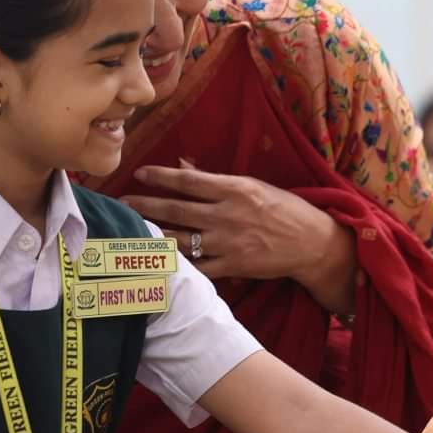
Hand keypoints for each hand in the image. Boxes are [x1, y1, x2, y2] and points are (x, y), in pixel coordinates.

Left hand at [121, 160, 355, 310]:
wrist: (311, 243)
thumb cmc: (282, 209)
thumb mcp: (251, 186)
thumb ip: (213, 179)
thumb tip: (182, 165)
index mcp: (234, 189)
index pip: (188, 181)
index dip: (160, 176)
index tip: (138, 174)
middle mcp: (227, 215)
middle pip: (176, 210)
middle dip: (145, 206)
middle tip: (122, 204)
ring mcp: (228, 243)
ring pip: (181, 239)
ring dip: (153, 236)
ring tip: (129, 232)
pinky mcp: (231, 266)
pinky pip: (197, 266)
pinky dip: (176, 265)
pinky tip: (155, 261)